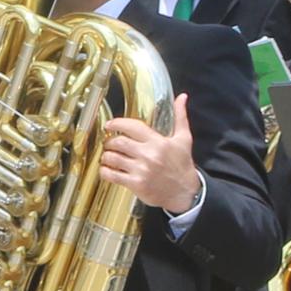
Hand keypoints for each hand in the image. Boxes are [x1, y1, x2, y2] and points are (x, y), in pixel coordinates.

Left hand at [95, 96, 201, 218]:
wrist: (185, 193)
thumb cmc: (183, 166)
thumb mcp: (184, 139)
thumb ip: (180, 117)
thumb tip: (182, 97)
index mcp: (158, 142)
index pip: (132, 126)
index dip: (117, 123)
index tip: (110, 125)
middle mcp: (149, 155)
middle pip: (119, 142)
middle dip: (110, 142)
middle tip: (109, 143)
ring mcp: (142, 170)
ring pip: (113, 158)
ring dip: (106, 156)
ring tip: (107, 156)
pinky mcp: (136, 184)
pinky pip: (113, 175)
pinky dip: (105, 171)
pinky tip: (106, 169)